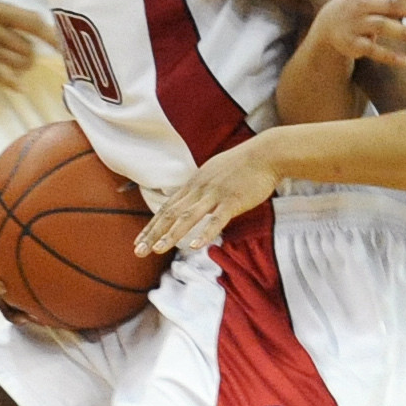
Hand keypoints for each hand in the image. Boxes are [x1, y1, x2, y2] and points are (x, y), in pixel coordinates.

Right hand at [0, 0, 59, 86]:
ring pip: (13, 62)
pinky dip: (11, 81)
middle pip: (25, 48)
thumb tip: (50, 34)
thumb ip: (19, 20)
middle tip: (27, 56)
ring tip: (19, 64)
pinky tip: (18, 85)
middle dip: (31, 56)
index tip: (65, 50)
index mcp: (0, 11)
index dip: (51, 37)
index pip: (32, 23)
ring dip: (22, 67)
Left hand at [136, 137, 282, 254]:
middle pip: (171, 214)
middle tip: (138, 251)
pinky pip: (216, 220)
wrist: (266, 154)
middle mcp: (199, 189)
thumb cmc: (244, 165)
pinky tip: (195, 247)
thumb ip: (202, 188)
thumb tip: (193, 199)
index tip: (140, 241)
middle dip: (153, 234)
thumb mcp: (215, 173)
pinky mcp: (232, 201)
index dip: (152, 226)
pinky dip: (205, 233)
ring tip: (157, 250)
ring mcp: (215, 195)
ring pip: (188, 218)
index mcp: (194, 184)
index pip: (167, 208)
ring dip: (171, 235)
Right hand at [308, 0, 405, 68]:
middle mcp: (366, 3)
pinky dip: (387, 55)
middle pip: (396, 4)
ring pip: (383, 26)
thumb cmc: (364, 6)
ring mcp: (358, 22)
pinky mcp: (353, 42)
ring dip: (405, 32)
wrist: (328, 23)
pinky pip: (371, 49)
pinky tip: (403, 61)